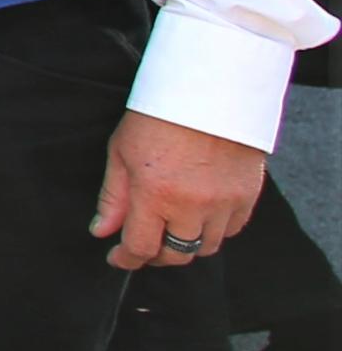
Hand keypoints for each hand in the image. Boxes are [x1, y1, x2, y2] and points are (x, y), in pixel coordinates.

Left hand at [92, 110, 267, 269]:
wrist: (209, 90)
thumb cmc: (158, 115)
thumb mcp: (121, 151)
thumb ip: (114, 197)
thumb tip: (102, 231)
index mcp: (155, 194)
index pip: (141, 247)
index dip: (126, 259)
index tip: (117, 259)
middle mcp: (193, 205)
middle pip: (177, 255)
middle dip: (156, 256)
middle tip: (143, 247)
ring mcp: (224, 203)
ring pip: (207, 247)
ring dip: (186, 245)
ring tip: (170, 230)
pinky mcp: (247, 195)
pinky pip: (232, 230)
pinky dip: (214, 231)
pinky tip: (199, 217)